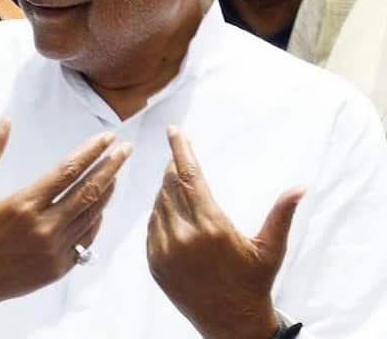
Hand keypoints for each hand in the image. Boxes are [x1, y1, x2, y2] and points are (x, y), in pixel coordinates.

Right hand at [0, 117, 131, 338]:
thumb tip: (5, 120)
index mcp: (23, 204)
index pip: (68, 171)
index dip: (90, 152)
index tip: (107, 137)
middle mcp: (43, 227)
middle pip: (89, 191)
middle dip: (111, 167)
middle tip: (126, 149)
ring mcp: (54, 250)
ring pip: (92, 215)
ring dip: (107, 191)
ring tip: (116, 172)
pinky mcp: (59, 267)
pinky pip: (87, 238)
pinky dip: (97, 218)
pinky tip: (101, 204)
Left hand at [146, 126, 304, 338]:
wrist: (231, 322)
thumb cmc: (254, 282)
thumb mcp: (271, 248)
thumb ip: (281, 214)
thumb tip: (300, 187)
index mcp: (211, 226)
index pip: (189, 176)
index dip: (180, 150)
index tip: (173, 131)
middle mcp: (183, 236)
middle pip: (170, 187)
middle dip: (173, 169)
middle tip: (178, 158)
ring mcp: (165, 250)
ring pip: (158, 205)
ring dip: (165, 191)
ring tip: (178, 187)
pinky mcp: (154, 262)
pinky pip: (151, 227)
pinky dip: (159, 215)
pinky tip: (170, 213)